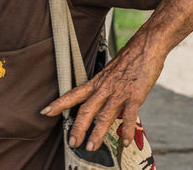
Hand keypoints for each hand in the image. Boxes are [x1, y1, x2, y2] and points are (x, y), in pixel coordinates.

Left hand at [39, 35, 163, 151]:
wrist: (146, 46)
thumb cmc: (130, 58)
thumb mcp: (111, 72)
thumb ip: (105, 87)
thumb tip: (102, 100)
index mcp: (97, 82)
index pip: (74, 94)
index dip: (59, 103)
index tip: (45, 112)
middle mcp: (105, 88)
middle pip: (86, 110)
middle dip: (77, 127)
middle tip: (72, 142)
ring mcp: (119, 92)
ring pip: (104, 116)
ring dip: (97, 133)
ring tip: (91, 147)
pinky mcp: (135, 95)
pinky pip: (129, 116)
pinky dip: (126, 130)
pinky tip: (125, 141)